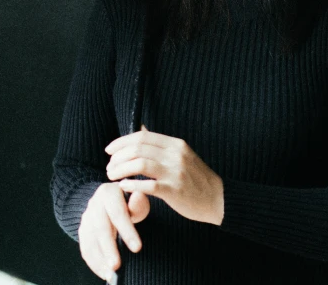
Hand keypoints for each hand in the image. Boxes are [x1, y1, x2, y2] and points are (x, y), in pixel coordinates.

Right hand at [78, 182, 149, 280]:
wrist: (109, 198)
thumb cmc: (129, 200)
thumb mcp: (137, 197)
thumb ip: (139, 202)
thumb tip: (138, 199)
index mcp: (108, 193)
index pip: (117, 213)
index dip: (126, 231)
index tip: (137, 248)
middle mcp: (94, 204)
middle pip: (100, 228)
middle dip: (109, 248)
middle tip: (116, 266)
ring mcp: (86, 217)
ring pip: (90, 240)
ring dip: (99, 259)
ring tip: (110, 274)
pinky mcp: (83, 230)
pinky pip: (85, 248)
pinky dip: (94, 262)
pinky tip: (103, 272)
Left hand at [105, 125, 223, 225]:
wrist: (218, 199)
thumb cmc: (196, 178)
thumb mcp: (182, 154)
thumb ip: (161, 144)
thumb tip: (141, 128)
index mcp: (176, 144)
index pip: (142, 136)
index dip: (121, 142)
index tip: (109, 150)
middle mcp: (175, 155)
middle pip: (138, 148)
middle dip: (118, 157)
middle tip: (109, 167)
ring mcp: (175, 172)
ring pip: (139, 164)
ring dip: (121, 169)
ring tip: (112, 176)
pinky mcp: (174, 191)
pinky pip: (147, 185)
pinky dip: (132, 185)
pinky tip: (124, 186)